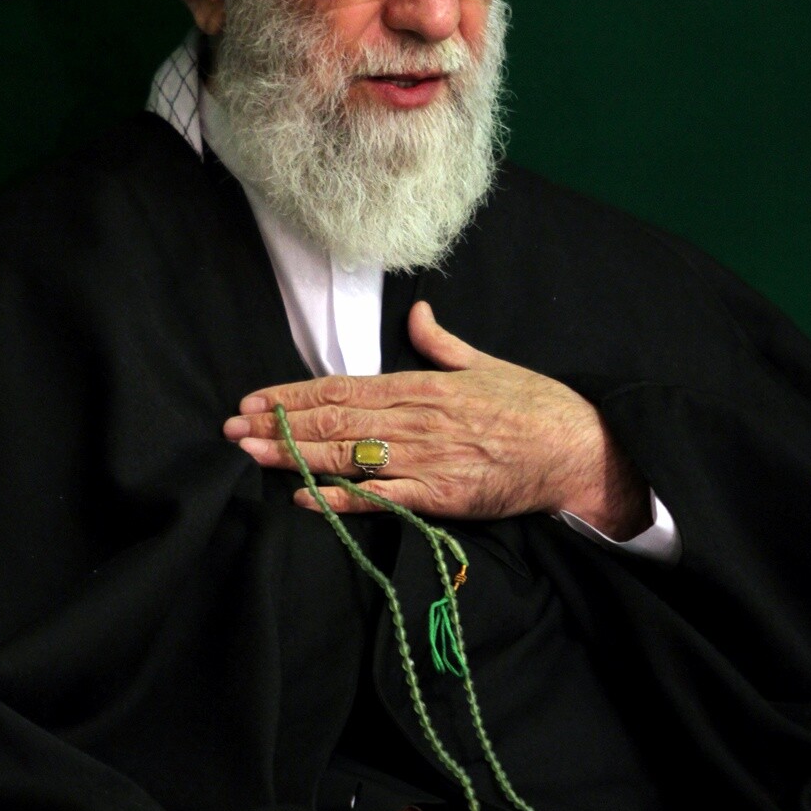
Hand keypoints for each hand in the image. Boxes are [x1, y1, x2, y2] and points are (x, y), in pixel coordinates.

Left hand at [223, 301, 649, 535]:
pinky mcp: (441, 496)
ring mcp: (426, 459)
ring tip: (251, 453)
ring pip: (347, 456)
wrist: (577, 448)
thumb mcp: (483, 363)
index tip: (255, 398)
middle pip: (334, 421)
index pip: (343, 387)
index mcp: (422, 384)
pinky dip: (341, 498)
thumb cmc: (531, 404)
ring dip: (294, 455)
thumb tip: (418, 312)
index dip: (294, 394)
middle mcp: (416, 419)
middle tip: (233, 426)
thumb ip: (441, 342)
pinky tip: (304, 497)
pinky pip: (381, 498)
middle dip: (279, 423)